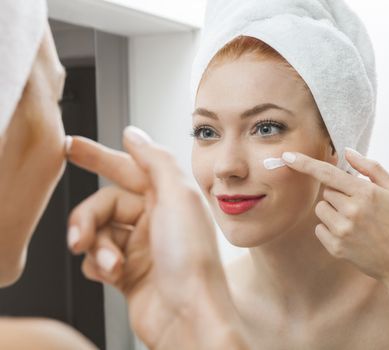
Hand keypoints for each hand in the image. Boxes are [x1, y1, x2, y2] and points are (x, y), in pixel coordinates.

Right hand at [67, 127, 245, 348]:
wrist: (189, 318)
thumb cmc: (192, 263)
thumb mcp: (178, 198)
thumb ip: (156, 161)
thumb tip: (134, 134)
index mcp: (170, 198)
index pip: (128, 168)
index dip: (100, 156)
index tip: (72, 147)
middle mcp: (156, 219)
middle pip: (105, 204)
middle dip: (88, 219)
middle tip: (80, 236)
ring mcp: (142, 247)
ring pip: (98, 233)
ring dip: (98, 248)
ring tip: (113, 265)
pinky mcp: (129, 273)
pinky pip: (97, 259)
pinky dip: (98, 266)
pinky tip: (112, 276)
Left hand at [281, 148, 388, 287]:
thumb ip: (371, 168)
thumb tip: (347, 152)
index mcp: (366, 193)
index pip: (328, 173)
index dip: (305, 163)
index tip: (287, 156)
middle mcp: (351, 211)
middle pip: (326, 191)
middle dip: (339, 193)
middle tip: (361, 206)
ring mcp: (342, 231)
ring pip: (321, 208)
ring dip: (333, 210)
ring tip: (356, 220)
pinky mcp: (336, 248)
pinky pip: (320, 228)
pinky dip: (330, 228)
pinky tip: (351, 234)